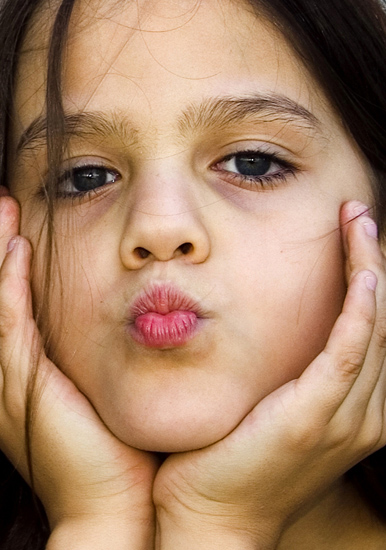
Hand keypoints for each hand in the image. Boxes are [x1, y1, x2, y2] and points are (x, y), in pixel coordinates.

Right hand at [0, 191, 158, 549]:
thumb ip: (110, 359)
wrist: (117, 508)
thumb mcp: (109, 395)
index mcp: (33, 377)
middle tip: (6, 202)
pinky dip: (11, 288)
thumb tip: (141, 322)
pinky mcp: (27, 390)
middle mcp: (14, 376)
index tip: (24, 224)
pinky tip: (20, 251)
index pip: (14, 306)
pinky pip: (13, 328)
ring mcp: (15, 383)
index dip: (11, 265)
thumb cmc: (121, 455)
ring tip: (6, 209)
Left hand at [153, 200, 385, 548]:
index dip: (370, 278)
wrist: (209, 516)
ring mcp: (346, 417)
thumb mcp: (269, 410)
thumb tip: (275, 328)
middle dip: (374, 262)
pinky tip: (362, 271)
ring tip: (357, 223)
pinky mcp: (317, 416)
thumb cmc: (230, 460)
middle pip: (381, 320)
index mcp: (353, 409)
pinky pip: (350, 350)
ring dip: (370, 269)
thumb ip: (289, 375)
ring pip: (373, 327)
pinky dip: (362, 307)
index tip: (355, 238)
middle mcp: (363, 412)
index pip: (371, 330)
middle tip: (358, 216)